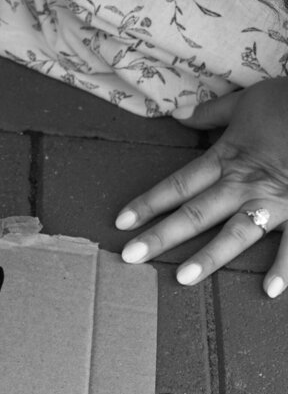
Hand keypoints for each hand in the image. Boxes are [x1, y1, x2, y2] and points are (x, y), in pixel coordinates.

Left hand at [114, 79, 287, 297]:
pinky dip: (284, 268)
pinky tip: (269, 291)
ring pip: (236, 234)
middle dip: (161, 236)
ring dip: (209, 257)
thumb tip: (178, 115)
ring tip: (183, 278)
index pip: (178, 185)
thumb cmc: (286, 102)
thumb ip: (209, 114)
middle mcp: (243, 185)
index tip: (121, 221)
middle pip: (195, 214)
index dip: (148, 203)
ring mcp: (273, 202)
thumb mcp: (243, 102)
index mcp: (226, 159)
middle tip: (130, 257)